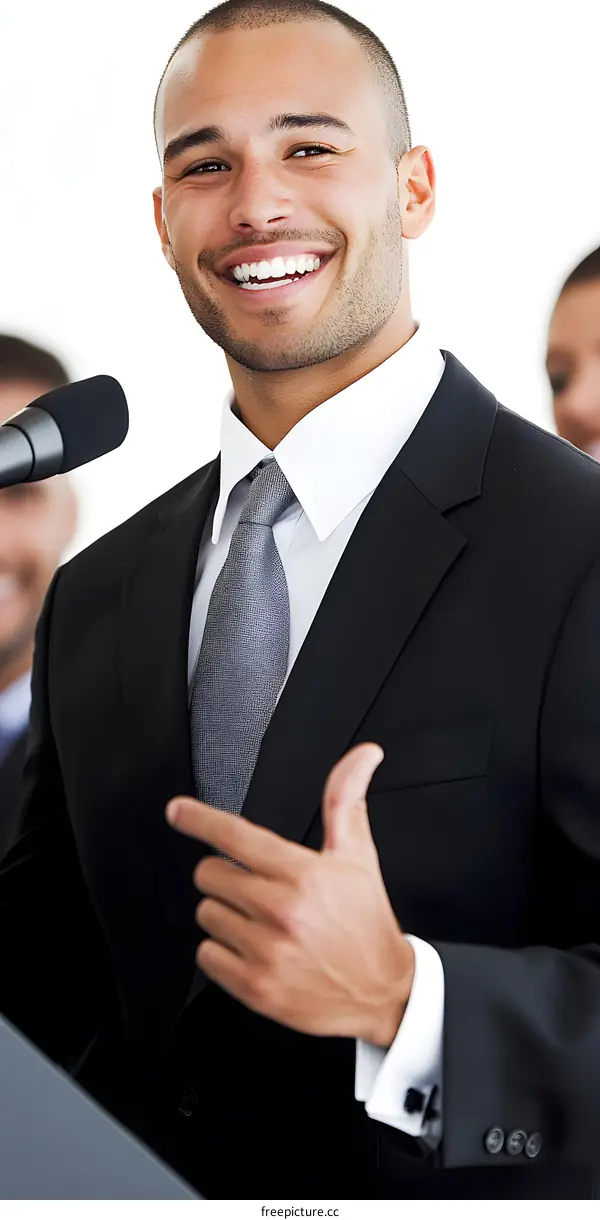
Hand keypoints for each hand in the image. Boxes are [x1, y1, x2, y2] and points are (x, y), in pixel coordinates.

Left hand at [166, 743, 413, 1046]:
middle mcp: (282, 910)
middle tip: (257, 889)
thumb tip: (363, 755)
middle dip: (227, 876)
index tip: (177, 811)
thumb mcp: (357, 856)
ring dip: (226, 915)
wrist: (381, 990)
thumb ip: (346, 799)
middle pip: (210, 873)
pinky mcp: (255, 987)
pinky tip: (254, 950)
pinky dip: (222, 952)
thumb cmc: (365, 921)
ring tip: (263, 924)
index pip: (236, 835)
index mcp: (303, 874)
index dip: (199, 819)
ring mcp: (266, 951)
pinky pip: (205, 955)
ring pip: (206, 913)